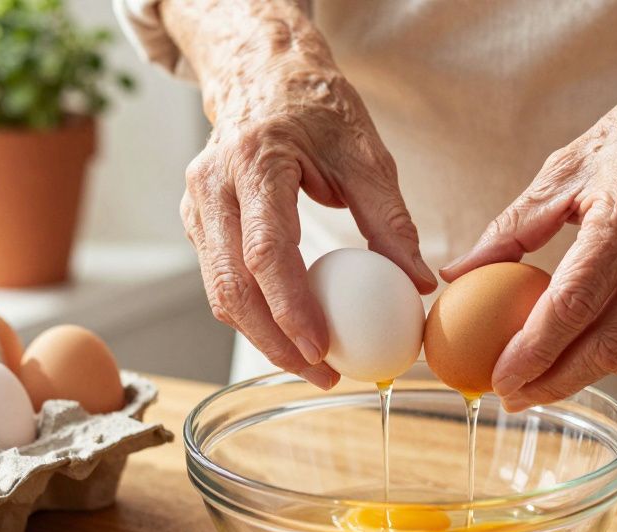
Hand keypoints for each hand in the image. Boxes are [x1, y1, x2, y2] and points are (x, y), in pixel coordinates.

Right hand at [181, 61, 436, 388]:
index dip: (291, 307)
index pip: (266, 251)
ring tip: (311, 365)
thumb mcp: (366, 152)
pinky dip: (254, 314)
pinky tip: (291, 334)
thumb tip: (419, 283)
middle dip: (273, 342)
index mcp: (254, 160)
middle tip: (321, 374)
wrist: (262, 73)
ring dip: (261, 337)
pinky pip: (220, 280)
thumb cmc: (316, 106)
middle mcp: (212, 185)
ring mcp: (197, 205)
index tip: (322, 349)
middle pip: (230, 285)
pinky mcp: (199, 222)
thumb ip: (391, 219)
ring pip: (218, 291)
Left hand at [441, 66, 616, 410]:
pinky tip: (582, 350)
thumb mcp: (565, 169)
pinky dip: (615, 348)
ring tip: (538, 381)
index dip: (533, 351)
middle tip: (513, 397)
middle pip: (608, 346)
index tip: (498, 376)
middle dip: (554, 383)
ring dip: (583, 374)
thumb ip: (511, 227)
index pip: (574, 305)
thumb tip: (457, 274)